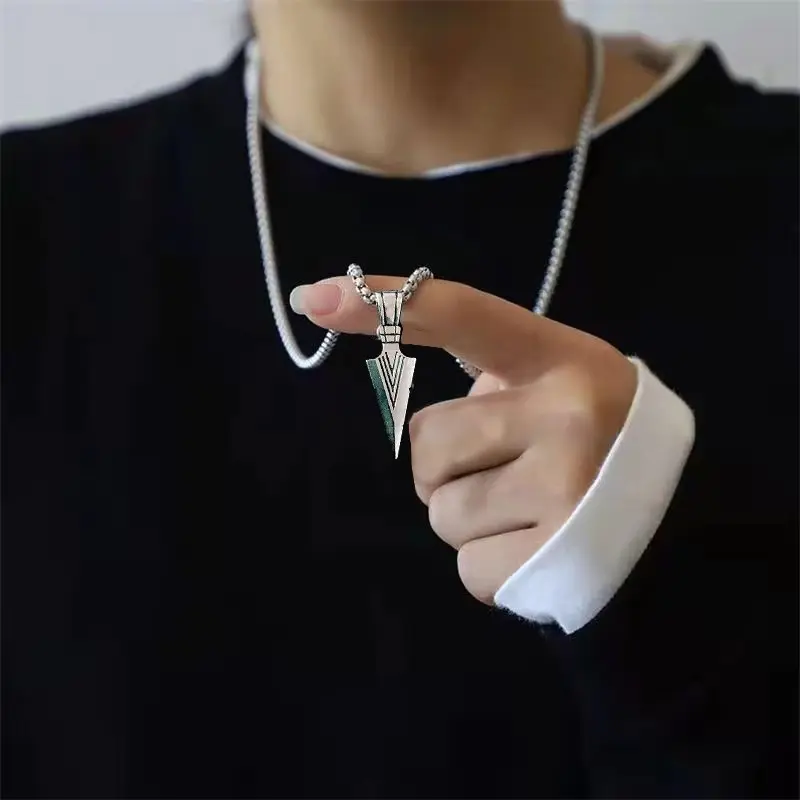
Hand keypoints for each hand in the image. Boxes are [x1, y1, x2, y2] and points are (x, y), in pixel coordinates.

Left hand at [291, 276, 636, 603]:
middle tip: (508, 469)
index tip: (315, 297)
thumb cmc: (597, 444)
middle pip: (428, 445)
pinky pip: (467, 567)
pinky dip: (488, 564)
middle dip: (451, 466)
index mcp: (561, 359)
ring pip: (442, 512)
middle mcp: (566, 414)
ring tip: (527, 510)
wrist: (671, 528)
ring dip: (468, 517)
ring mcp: (564, 489)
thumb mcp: (557, 385)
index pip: (463, 315)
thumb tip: (385, 335)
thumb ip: (491, 368)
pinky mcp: (554, 560)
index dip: (386, 303)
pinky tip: (534, 547)